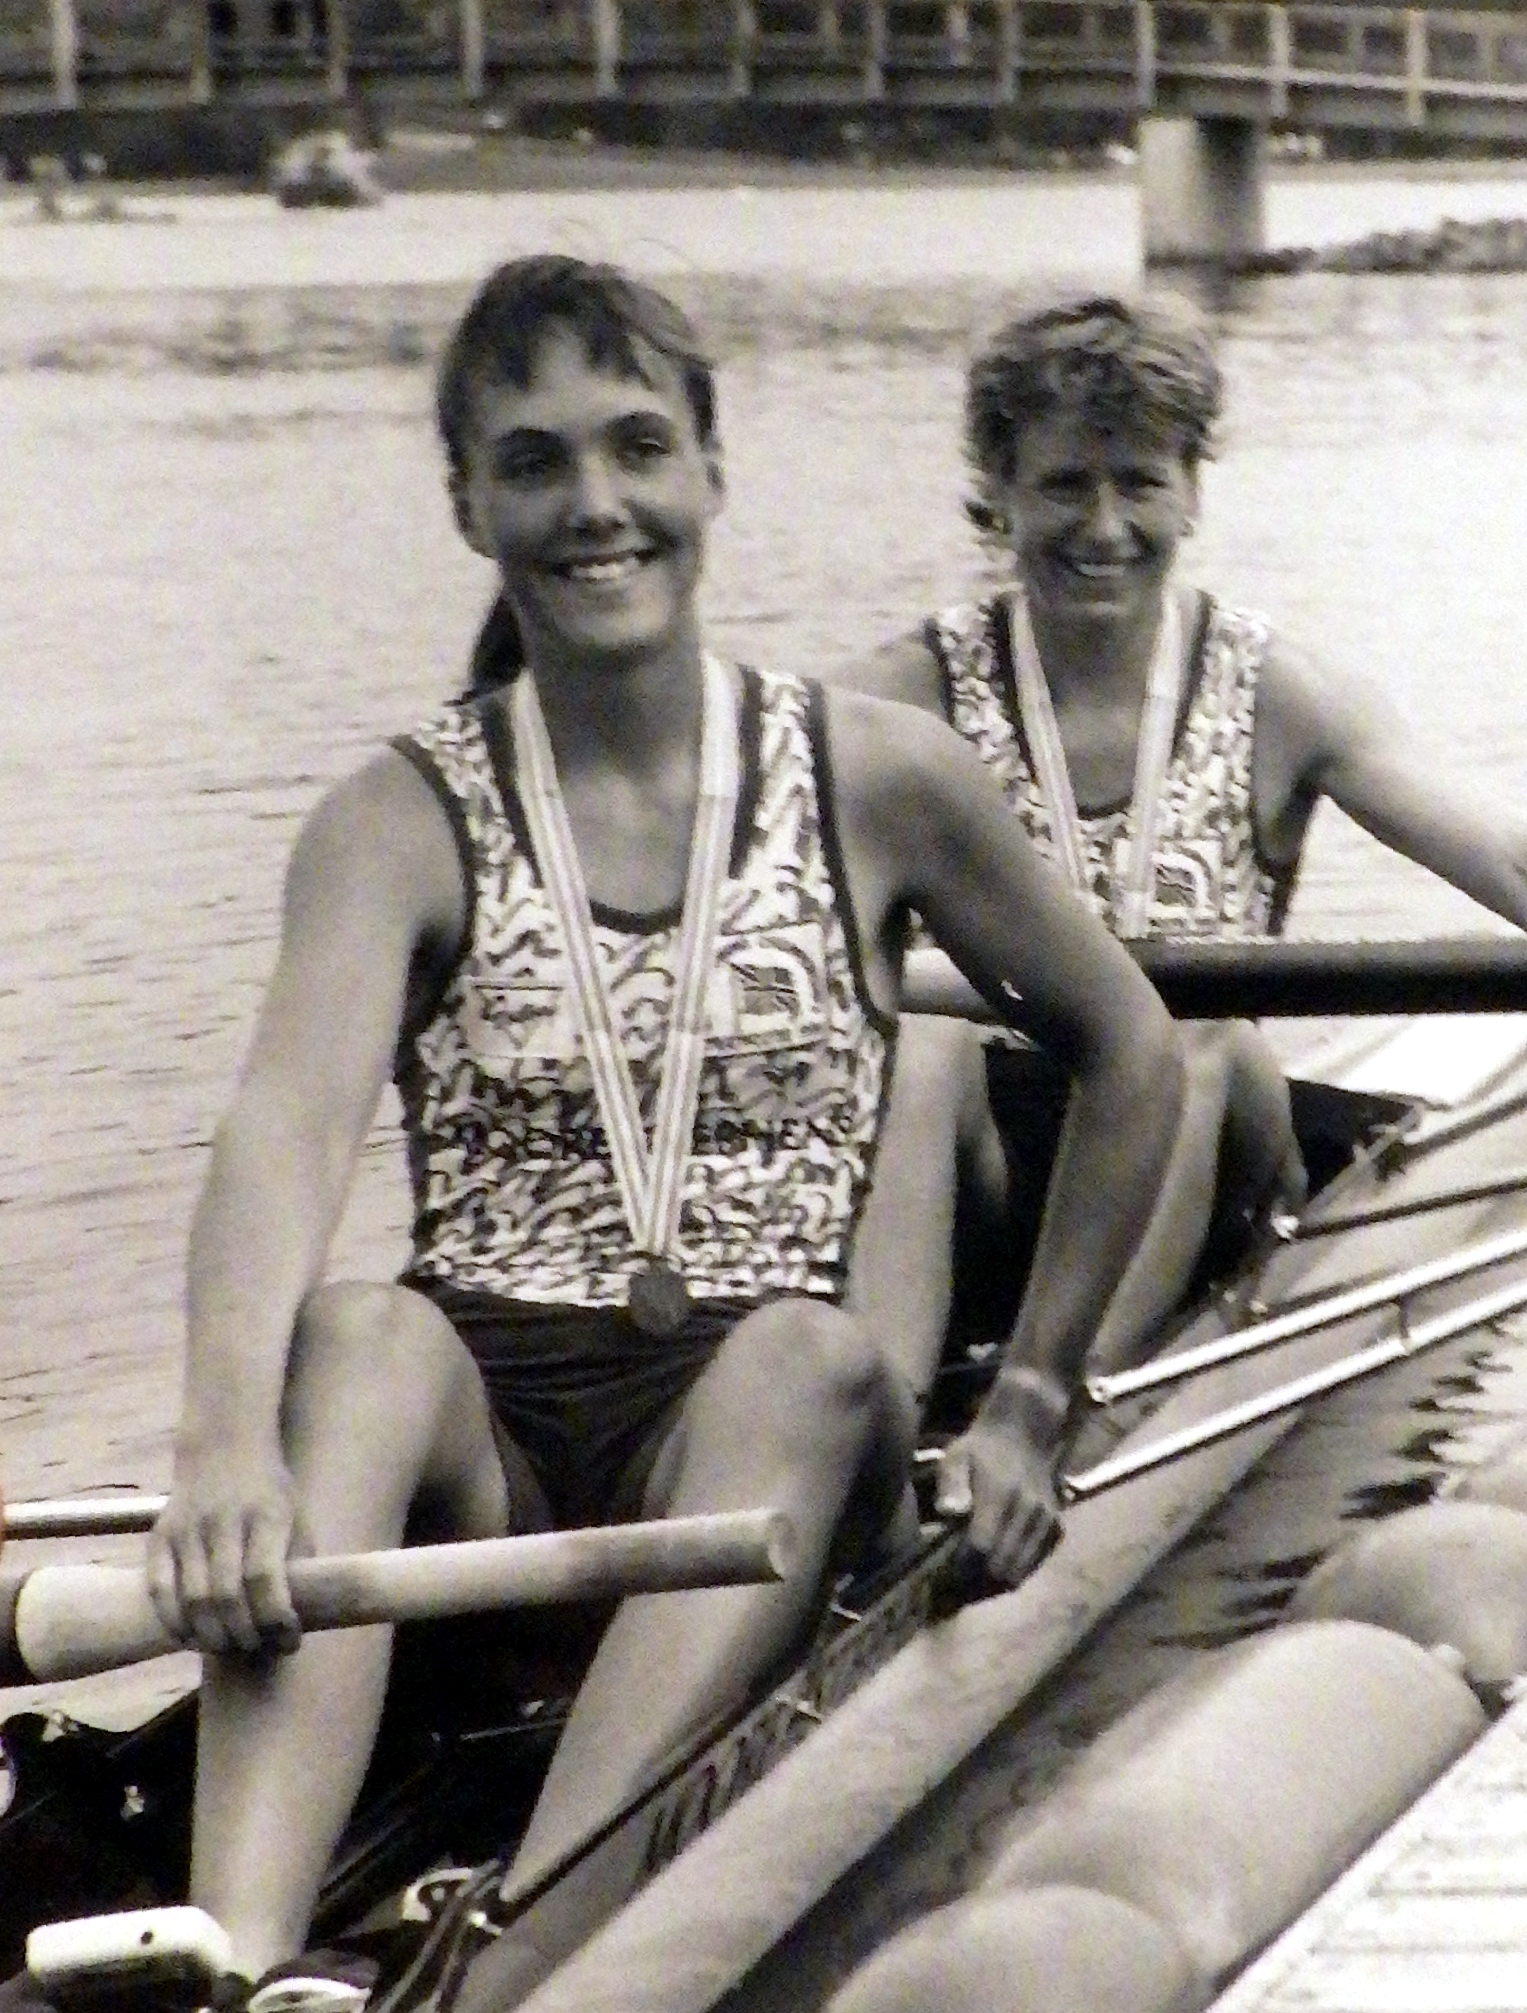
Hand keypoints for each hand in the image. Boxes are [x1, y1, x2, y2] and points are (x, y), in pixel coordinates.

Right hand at [146, 1439, 304, 1657]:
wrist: (223, 1447)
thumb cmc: (268, 1491)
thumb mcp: (296, 1515)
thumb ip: (296, 1563)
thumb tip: (299, 1619)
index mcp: (266, 1514)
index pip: (265, 1577)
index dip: (276, 1618)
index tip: (289, 1641)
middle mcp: (223, 1521)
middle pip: (227, 1595)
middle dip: (244, 1634)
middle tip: (255, 1648)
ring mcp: (187, 1528)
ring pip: (192, 1599)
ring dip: (211, 1636)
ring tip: (228, 1647)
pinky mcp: (159, 1536)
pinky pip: (159, 1590)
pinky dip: (174, 1622)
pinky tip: (191, 1637)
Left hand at [935, 1363, 1069, 1583]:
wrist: (1024, 1436)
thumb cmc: (980, 1450)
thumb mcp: (956, 1457)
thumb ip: (951, 1485)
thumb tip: (949, 1512)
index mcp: (1001, 1494)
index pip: (981, 1546)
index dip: (960, 1566)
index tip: (942, 1573)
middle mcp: (1029, 1511)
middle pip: (1000, 1566)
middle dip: (974, 1581)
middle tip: (954, 1582)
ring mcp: (1047, 1522)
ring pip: (1019, 1573)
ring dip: (994, 1583)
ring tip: (972, 1577)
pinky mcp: (1057, 1529)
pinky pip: (1035, 1566)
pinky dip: (1015, 1571)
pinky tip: (995, 1563)